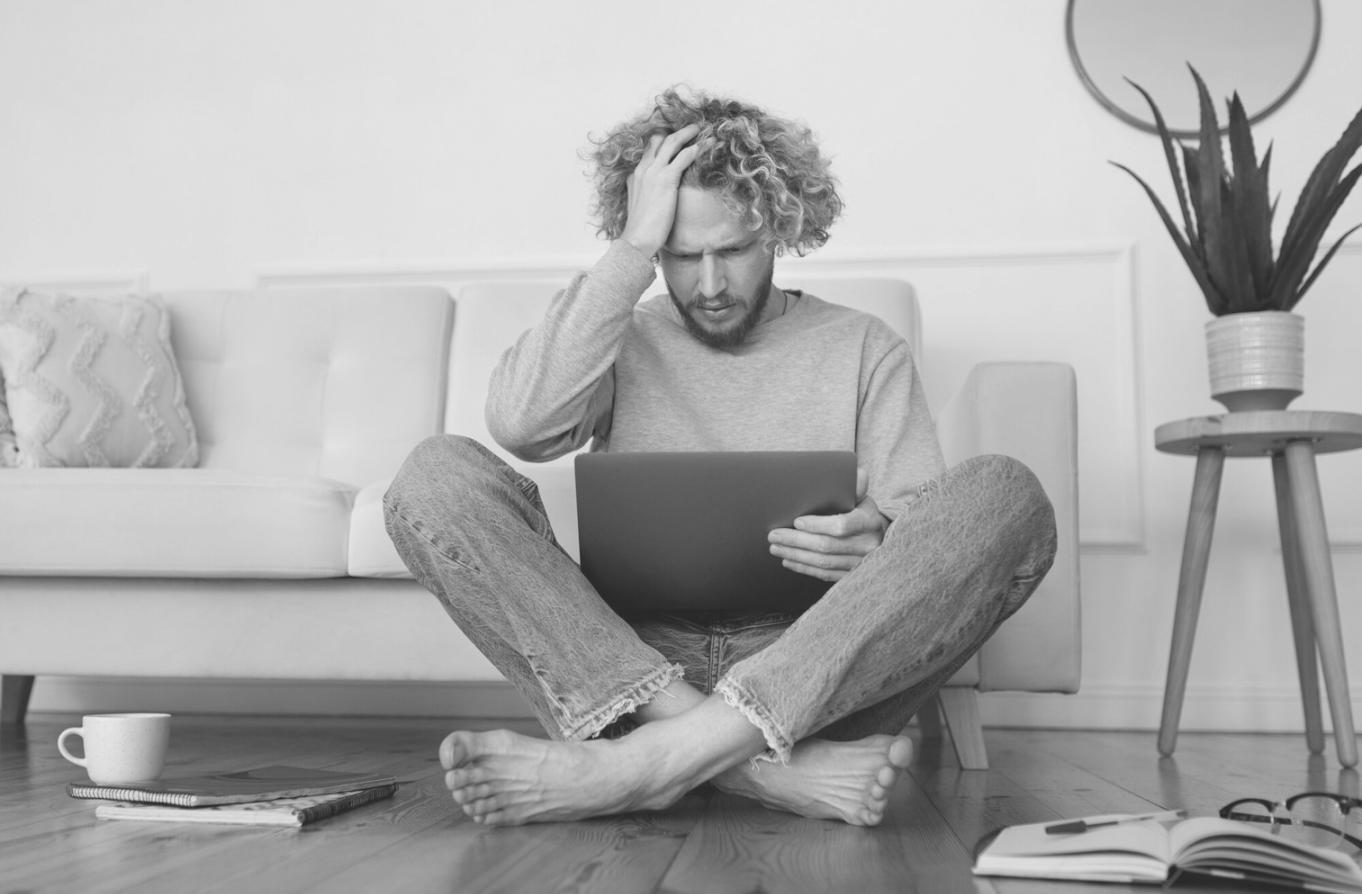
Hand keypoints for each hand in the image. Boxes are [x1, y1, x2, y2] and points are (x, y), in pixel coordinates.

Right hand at [620, 123, 701, 258]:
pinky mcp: (666, 179)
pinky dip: (698, 148)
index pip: (649, 151)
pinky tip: (708, 145)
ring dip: (687, 133)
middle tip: (690, 129)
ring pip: (671, 142)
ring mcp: (653, 172)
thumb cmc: (640, 231)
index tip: (676, 140)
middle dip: (675, 132)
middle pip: (658, 140)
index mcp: (635, 176)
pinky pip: (684, 156)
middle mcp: (643, 169)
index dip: (662, 143)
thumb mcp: (640, 207)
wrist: (636, 239)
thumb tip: (656, 199)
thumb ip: (646, 196)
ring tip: (700, 129)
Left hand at [768, 468, 887, 582]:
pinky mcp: (851, 575)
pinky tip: (788, 561)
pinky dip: (804, 568)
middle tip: (774, 535)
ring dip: (796, 555)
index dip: (817, 525)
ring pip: (823, 563)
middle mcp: (868, 545)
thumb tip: (856, 472)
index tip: (796, 521)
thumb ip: (855, 484)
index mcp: (869, 521)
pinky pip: (825, 575)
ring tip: (775, 547)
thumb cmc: (861, 511)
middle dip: (796, 541)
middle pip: (827, 546)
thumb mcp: (861, 497)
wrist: (877, 537)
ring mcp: (860, 563)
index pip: (841, 526)